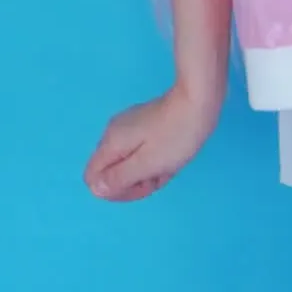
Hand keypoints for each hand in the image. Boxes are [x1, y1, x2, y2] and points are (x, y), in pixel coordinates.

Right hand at [84, 76, 222, 200]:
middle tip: (157, 177)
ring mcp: (128, 128)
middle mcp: (113, 134)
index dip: (114, 190)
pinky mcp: (144, 125)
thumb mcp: (147, 164)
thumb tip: (95, 189)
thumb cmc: (175, 136)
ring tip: (168, 166)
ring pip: (128, 163)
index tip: (139, 186)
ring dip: (146, 172)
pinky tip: (170, 158)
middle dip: (133, 182)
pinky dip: (154, 160)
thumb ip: (118, 179)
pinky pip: (141, 152)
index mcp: (110, 144)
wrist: (198, 101)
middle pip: (110, 171)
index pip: (92, 178)